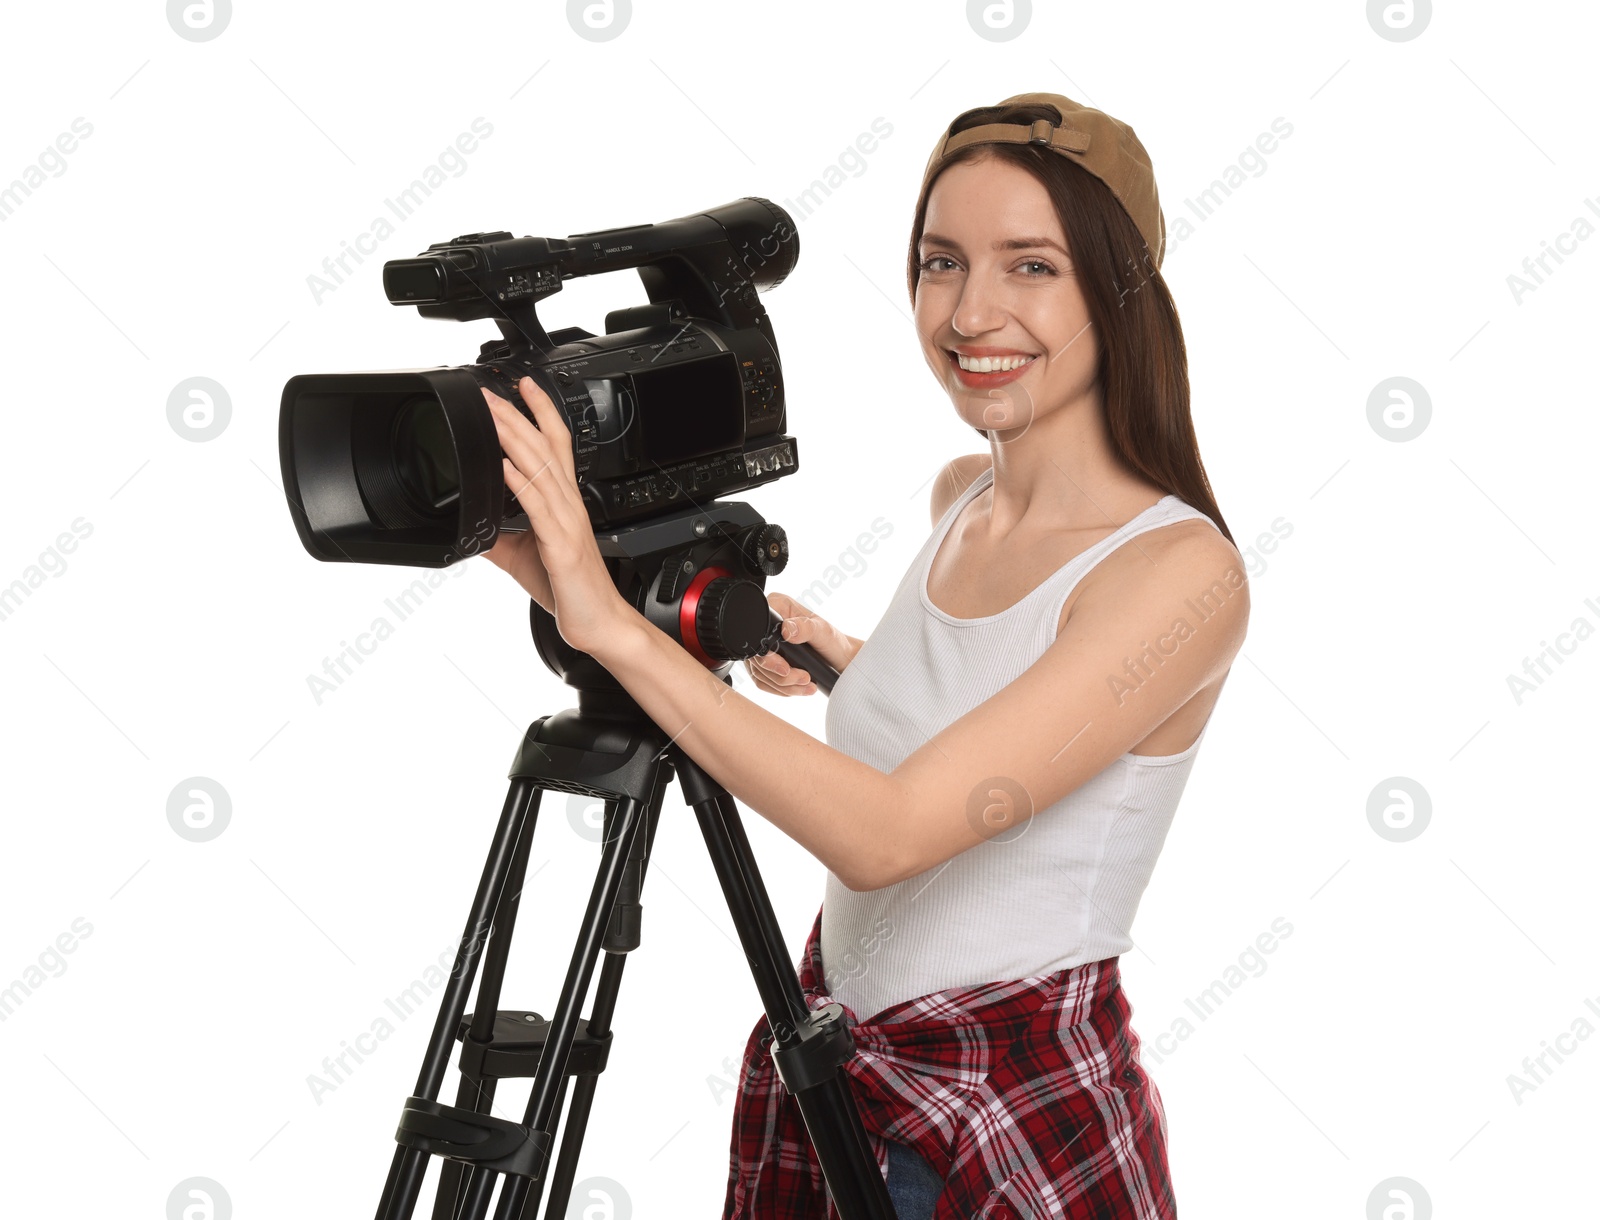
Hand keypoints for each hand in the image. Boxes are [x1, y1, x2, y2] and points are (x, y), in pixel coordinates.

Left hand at [486, 377, 626, 654]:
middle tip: (492, 392)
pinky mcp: (560, 545)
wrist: (599, 624)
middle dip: (518, 416)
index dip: (541, 413)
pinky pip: (538, 506)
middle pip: (545, 448)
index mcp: (564, 505)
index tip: (522, 387)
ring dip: (515, 438)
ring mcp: (566, 523)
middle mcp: (568, 507)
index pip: (556, 447)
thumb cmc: (570, 591)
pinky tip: (503, 465)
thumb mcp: (524, 557)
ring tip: (493, 415)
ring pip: (541, 468)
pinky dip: (519, 482)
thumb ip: (500, 537)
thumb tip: (471, 524)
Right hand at [743, 592, 856, 696]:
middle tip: (803, 678)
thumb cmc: (833, 642)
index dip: (767, 654)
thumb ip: (805, 627)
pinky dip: (781, 689)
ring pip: (760, 672)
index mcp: (777, 607)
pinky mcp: (766, 663)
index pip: (757, 632)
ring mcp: (764, 645)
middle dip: (780, 675)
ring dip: (784, 685)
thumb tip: (787, 629)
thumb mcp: (823, 632)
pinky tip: (800, 687)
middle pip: (757, 656)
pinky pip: (764, 682)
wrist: (840, 660)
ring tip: (807, 684)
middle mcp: (766, 624)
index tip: (785, 667)